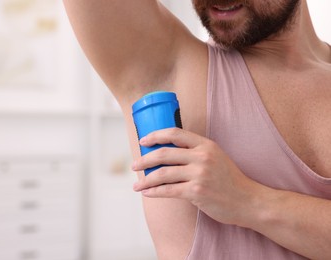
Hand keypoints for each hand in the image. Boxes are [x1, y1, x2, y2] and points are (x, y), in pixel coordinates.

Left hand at [132, 128, 262, 226]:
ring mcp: (199, 174)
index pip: (175, 133)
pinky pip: (168, 190)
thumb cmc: (229, 180)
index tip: (143, 140)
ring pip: (163, 173)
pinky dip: (154, 191)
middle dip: (144, 159)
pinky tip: (147, 193)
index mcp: (205, 145)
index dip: (156, 135)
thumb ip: (196, 153)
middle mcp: (202, 157)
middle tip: (134, 166)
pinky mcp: (197, 192)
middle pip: (164, 153)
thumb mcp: (216, 157)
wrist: (248, 201)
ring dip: (145, 179)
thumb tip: (167, 155)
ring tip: (137, 184)